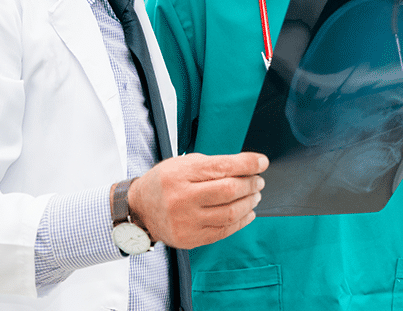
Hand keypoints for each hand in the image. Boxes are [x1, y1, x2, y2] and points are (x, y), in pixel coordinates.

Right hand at [128, 152, 267, 248]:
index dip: (248, 164)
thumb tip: (249, 166)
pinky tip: (247, 212)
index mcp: (180, 175)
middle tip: (258, 181)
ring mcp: (186, 222)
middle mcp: (182, 199)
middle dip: (251, 184)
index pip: (223, 167)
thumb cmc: (166, 182)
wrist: (140, 209)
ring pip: (230, 213)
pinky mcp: (190, 239)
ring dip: (249, 203)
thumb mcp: (184, 164)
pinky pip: (224, 231)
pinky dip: (241, 221)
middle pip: (230, 191)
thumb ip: (214, 164)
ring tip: (254, 195)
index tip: (262, 162)